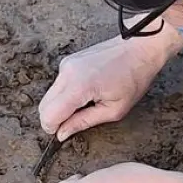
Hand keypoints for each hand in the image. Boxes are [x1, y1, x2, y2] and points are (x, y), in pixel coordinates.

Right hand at [38, 29, 182, 140]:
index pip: (49, 114)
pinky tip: (86, 92)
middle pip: (44, 106)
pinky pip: (57, 85)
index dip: (53, 128)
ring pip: (49, 96)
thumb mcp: (114, 109)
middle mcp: (66, 73)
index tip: (63, 133)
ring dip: (60, 106)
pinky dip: (64, 94)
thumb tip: (62, 134)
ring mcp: (64, 65)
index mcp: (79, 86)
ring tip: (85, 105)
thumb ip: (84, 122)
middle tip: (74, 122)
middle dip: (54, 118)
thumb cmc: (133, 79)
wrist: (139, 49)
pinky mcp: (66, 62)